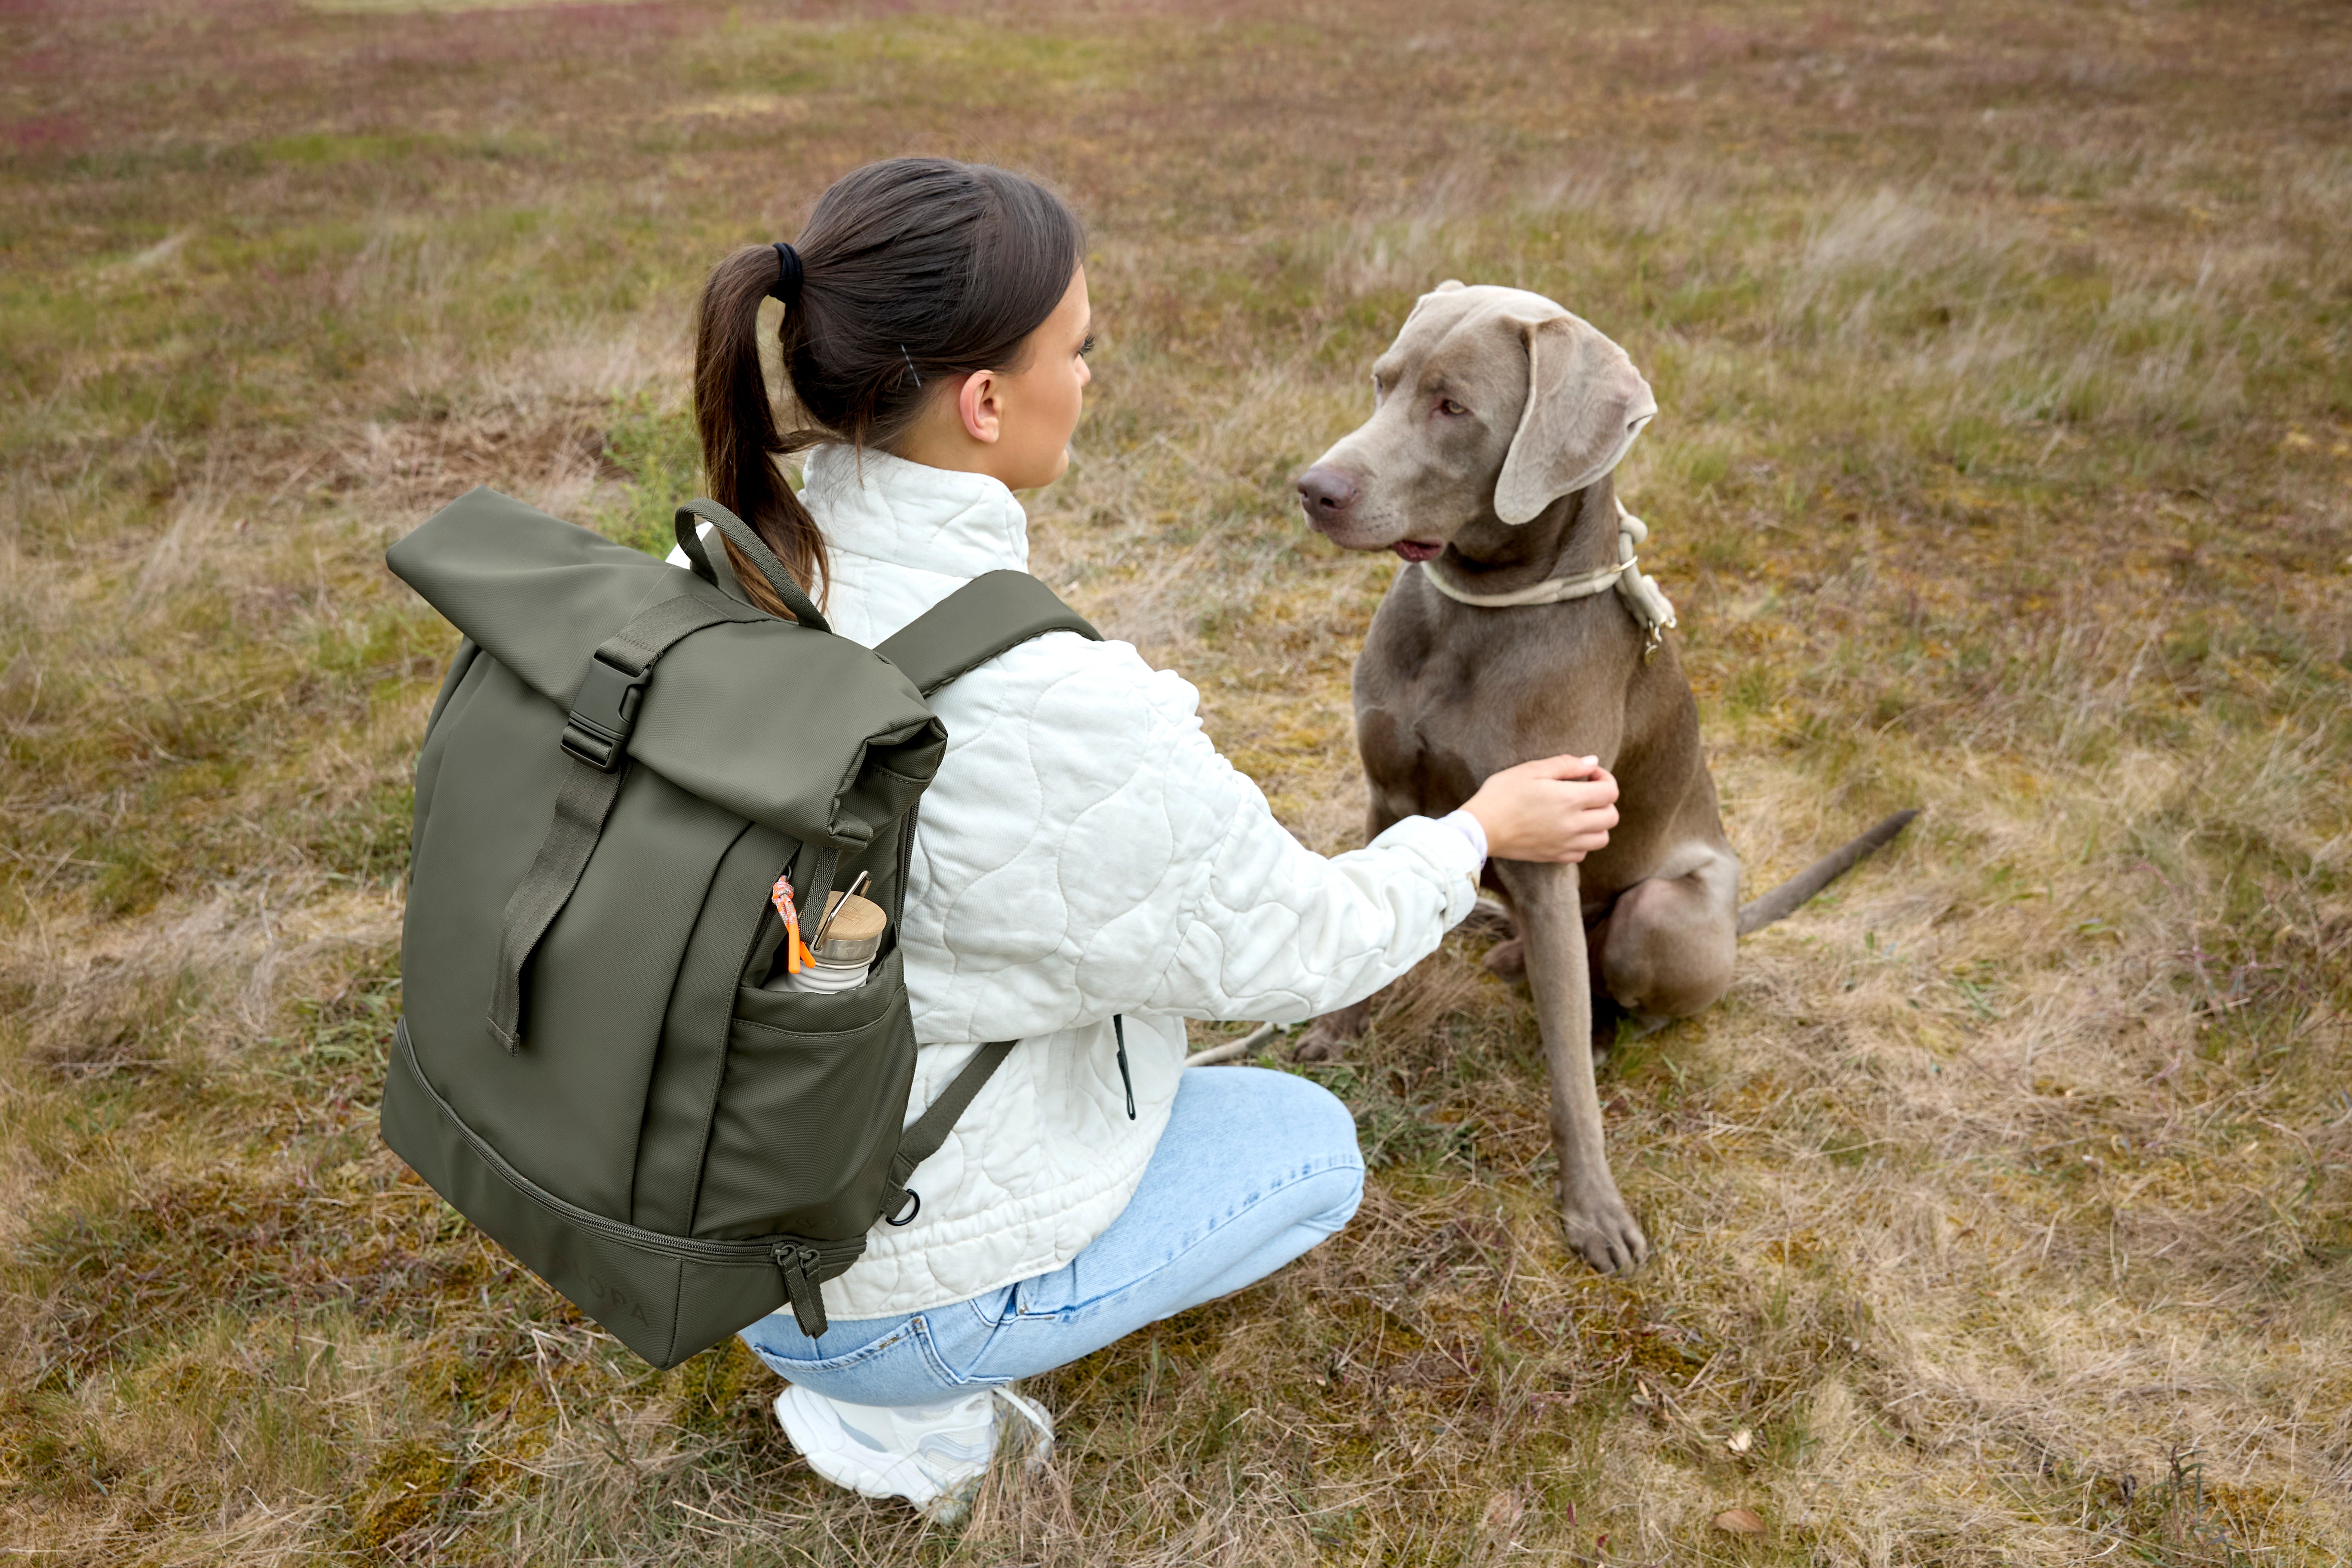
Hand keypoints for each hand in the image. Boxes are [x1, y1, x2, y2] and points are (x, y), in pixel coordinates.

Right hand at [1462, 755, 1618, 863]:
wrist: (1480, 828)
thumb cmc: (1502, 793)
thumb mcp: (1532, 769)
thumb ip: (1566, 764)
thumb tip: (1592, 762)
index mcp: (1570, 799)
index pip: (1610, 792)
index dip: (1605, 778)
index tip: (1589, 774)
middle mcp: (1573, 825)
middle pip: (1612, 816)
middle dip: (1605, 801)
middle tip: (1585, 792)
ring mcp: (1565, 844)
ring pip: (1602, 838)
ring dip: (1597, 824)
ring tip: (1579, 813)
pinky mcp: (1554, 857)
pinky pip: (1583, 853)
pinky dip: (1582, 842)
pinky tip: (1567, 830)